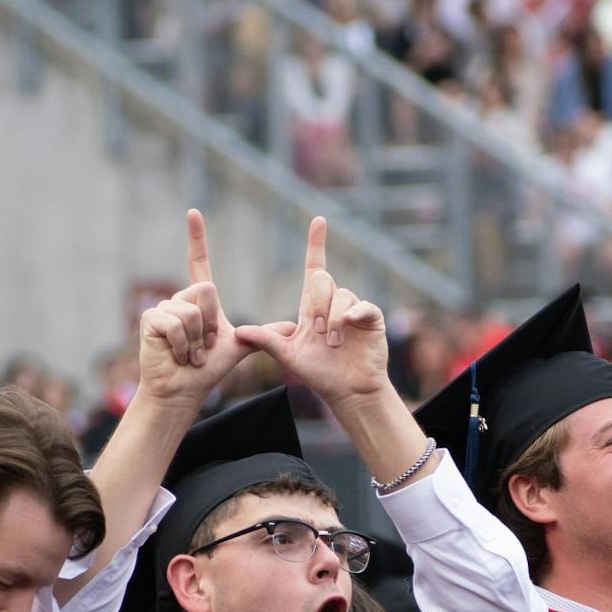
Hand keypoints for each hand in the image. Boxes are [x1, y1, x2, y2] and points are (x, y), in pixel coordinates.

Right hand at [137, 210, 253, 410]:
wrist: (183, 391)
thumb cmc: (206, 371)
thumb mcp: (239, 348)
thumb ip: (262, 335)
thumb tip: (292, 327)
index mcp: (198, 302)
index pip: (198, 263)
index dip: (197, 239)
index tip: (194, 212)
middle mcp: (179, 299)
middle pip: (207, 291)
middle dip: (212, 324)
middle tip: (205, 347)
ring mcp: (162, 308)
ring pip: (193, 310)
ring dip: (199, 340)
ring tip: (191, 355)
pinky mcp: (150, 320)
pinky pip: (178, 324)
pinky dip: (184, 346)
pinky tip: (178, 356)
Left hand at [234, 218, 388, 407]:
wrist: (347, 391)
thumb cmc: (319, 374)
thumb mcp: (288, 356)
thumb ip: (267, 341)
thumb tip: (239, 331)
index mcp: (312, 307)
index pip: (314, 267)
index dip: (316, 244)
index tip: (318, 220)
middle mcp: (333, 303)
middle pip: (321, 279)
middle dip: (316, 305)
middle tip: (317, 333)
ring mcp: (353, 310)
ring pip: (342, 293)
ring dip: (333, 319)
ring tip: (332, 343)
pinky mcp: (371, 319)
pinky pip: (363, 304)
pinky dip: (354, 312)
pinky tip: (348, 323)